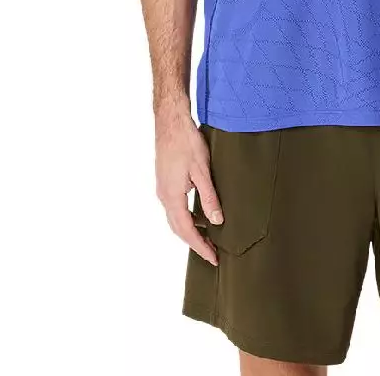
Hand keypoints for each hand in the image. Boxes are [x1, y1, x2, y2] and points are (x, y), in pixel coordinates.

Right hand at [154, 102, 223, 266]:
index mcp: (172, 197)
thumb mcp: (202, 170)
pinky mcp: (165, 181)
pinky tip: (198, 214)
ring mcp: (162, 188)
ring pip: (175, 218)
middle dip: (195, 242)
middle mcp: (163, 196)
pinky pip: (174, 207)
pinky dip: (185, 217)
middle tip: (212, 253)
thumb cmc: (187, 142)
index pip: (187, 230)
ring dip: (190, 230)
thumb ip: (209, 197)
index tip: (213, 258)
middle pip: (178, 228)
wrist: (170, 121)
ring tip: (207, 238)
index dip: (200, 246)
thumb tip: (217, 221)